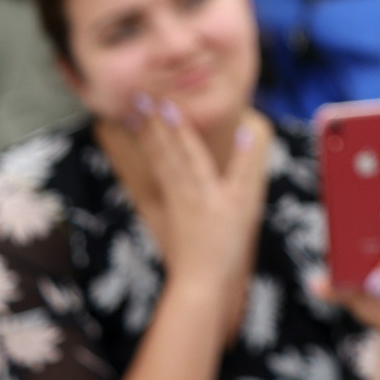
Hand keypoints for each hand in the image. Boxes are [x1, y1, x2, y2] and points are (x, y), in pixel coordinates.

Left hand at [133, 102, 272, 296]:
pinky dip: (151, 161)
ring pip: (158, 162)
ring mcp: (172, 201)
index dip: (174, 121)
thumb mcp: (244, 201)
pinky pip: (157, 179)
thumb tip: (246, 131)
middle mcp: (182, 188)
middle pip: (164, 150)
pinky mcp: (169, 214)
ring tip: (133, 119)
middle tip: (136, 99)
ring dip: (146, 138)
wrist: (202, 281)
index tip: (161, 98)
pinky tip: (149, 156)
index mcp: (201, 183)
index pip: (185, 145)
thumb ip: (245, 164)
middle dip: (151, 123)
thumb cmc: (225, 242)